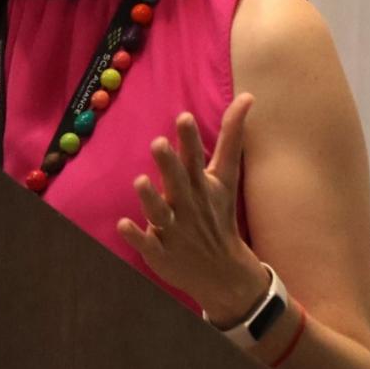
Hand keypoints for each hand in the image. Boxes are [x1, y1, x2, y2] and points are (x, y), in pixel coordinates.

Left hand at [116, 92, 268, 324]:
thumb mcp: (226, 176)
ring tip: (140, 181)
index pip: (195, 159)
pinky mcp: (160, 253)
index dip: (189, 139)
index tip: (183, 117)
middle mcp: (188, 205)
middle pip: (177, 182)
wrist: (224, 272)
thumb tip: (247, 96)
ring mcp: (174, 230)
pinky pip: (147, 244)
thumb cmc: (218, 213)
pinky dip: (136, 236)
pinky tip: (123, 224)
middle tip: (158, 142)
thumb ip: (231, 135)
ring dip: (150, 199)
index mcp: (201, 185)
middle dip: (168, 164)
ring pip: (160, 213)